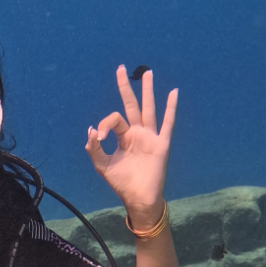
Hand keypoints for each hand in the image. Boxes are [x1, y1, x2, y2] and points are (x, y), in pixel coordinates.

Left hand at [85, 65, 178, 223]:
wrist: (138, 198)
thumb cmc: (122, 183)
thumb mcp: (102, 165)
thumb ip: (94, 148)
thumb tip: (92, 129)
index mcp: (124, 137)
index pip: (114, 120)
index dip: (104, 124)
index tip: (99, 136)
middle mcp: (137, 133)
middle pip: (131, 105)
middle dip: (126, 87)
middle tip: (121, 68)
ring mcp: (150, 137)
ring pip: (149, 109)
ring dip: (148, 91)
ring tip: (147, 73)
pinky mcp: (161, 144)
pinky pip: (167, 123)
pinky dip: (171, 108)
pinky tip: (173, 92)